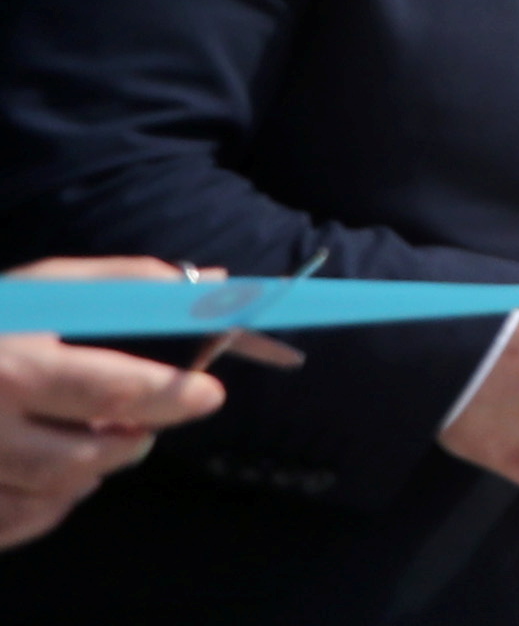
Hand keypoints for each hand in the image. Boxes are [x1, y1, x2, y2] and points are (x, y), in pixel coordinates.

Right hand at [0, 269, 229, 550]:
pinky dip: (48, 501)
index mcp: (13, 369)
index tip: (207, 394)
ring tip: (92, 438)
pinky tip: (46, 468)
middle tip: (144, 424)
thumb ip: (123, 287)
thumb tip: (210, 287)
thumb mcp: (40, 289)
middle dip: (129, 443)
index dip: (171, 396)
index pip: (113, 392)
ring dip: (91, 470)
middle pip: (84, 459)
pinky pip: (20, 521)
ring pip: (54, 496)